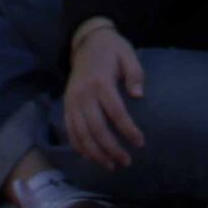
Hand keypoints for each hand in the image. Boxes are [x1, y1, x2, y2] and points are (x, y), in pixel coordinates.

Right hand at [58, 18, 147, 173]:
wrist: (86, 42)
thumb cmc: (112, 50)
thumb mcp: (127, 54)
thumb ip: (135, 74)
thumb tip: (138, 95)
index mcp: (100, 82)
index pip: (116, 112)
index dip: (128, 130)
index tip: (140, 143)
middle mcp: (83, 94)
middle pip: (97, 129)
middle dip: (112, 149)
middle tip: (127, 162)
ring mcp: (72, 101)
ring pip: (81, 134)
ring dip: (96, 153)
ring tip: (111, 165)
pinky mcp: (67, 105)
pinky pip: (70, 130)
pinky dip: (79, 146)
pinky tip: (91, 157)